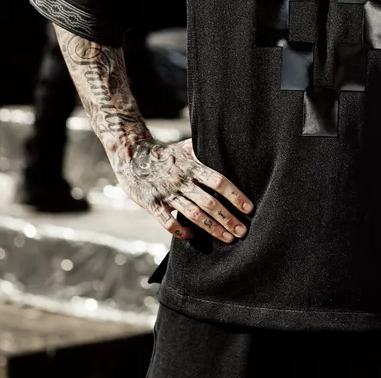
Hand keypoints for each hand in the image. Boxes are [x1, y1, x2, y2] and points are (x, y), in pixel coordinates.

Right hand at [117, 138, 252, 243]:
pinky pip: (168, 222)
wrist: (132, 156)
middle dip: (228, 218)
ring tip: (228, 238)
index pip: (218, 181)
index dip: (234, 195)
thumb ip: (202, 150)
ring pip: (193, 215)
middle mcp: (181, 180)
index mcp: (192, 166)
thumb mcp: (184, 148)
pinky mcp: (152, 204)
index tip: (249, 207)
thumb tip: (224, 144)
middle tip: (243, 231)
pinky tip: (193, 236)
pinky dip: (182, 231)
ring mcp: (167, 193)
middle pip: (209, 202)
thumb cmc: (165, 154)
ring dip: (213, 228)